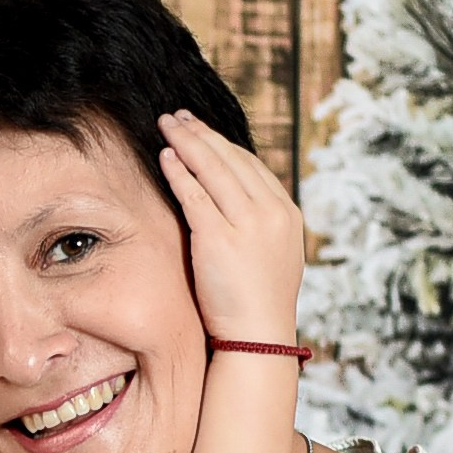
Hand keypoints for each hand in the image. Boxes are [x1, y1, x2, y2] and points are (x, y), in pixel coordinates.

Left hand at [157, 111, 303, 346]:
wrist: (258, 336)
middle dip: (202, 134)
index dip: (223, 145)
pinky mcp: (219, 239)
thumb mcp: (271, 254)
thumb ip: (258, 225)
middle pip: (232, 160)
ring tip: (167, 125)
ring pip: (213, 170)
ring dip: (188, 142)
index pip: (251, 167)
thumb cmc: (258, 303)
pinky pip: (195, 195)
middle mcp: (271, 212)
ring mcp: (247, 224)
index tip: (202, 130)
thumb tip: (238, 205)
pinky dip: (179, 172)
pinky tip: (166, 156)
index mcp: (286, 213)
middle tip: (178, 116)